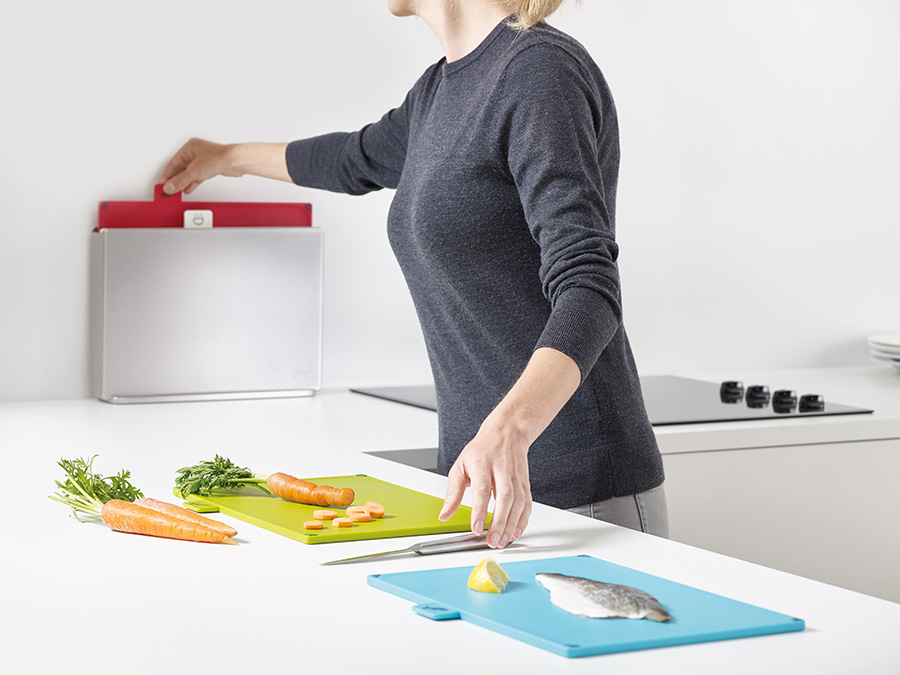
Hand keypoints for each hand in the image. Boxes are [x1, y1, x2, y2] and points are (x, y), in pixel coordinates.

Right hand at [159, 138, 241, 194]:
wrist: (235, 161)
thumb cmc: (218, 158)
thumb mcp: (194, 171)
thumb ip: (180, 180)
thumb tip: (169, 187)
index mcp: (189, 147)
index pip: (173, 163)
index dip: (167, 175)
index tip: (162, 184)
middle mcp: (195, 152)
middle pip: (180, 168)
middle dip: (175, 180)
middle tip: (168, 189)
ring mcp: (203, 160)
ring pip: (189, 173)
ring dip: (183, 182)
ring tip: (176, 191)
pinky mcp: (210, 167)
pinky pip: (197, 176)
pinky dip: (192, 182)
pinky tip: (188, 188)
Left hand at [439, 423, 531, 548]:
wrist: (506, 432)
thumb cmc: (481, 450)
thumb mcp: (460, 466)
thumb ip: (452, 493)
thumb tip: (444, 515)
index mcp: (482, 463)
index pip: (482, 489)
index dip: (480, 510)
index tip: (477, 528)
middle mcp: (502, 468)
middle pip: (505, 498)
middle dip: (500, 522)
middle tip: (492, 541)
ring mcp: (516, 475)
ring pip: (518, 502)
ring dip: (512, 524)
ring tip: (502, 541)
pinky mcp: (525, 482)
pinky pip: (527, 503)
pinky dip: (523, 520)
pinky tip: (516, 532)